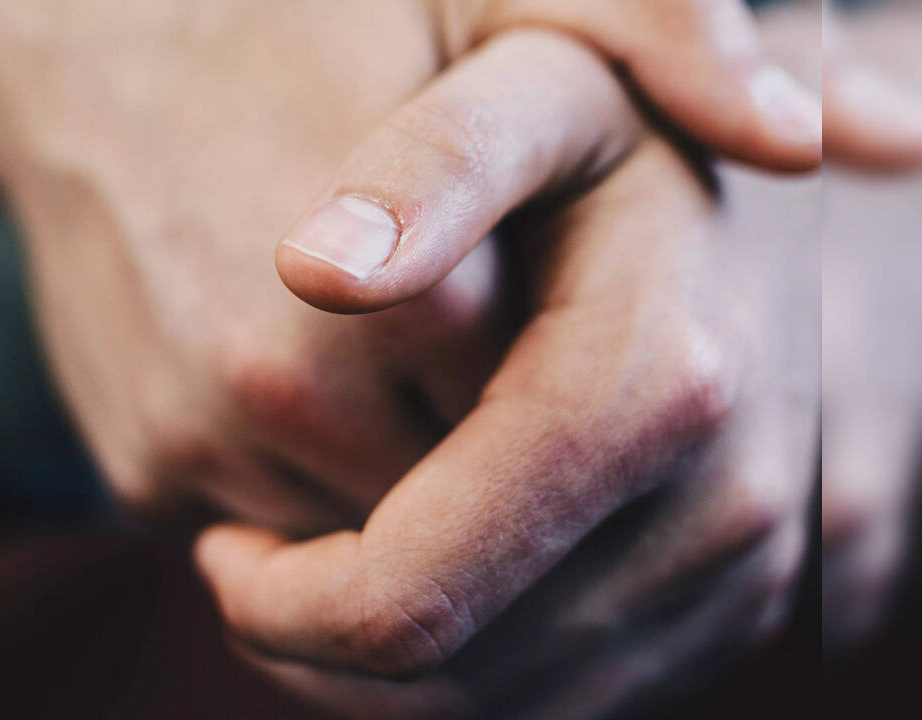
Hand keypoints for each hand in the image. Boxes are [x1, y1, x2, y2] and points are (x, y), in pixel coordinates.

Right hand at [0, 7, 662, 531]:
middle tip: (461, 327)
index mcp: (398, 283)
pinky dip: (302, 478)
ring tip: (368, 342)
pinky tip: (285, 363)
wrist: (78, 51)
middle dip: (482, 437)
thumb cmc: (303, 18)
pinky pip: (271, 521)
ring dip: (392, 467)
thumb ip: (653, 36)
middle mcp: (282, 381)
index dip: (561, 367)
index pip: (548, 416)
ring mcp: (195, 436)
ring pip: (365, 528)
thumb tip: (825, 141)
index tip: (544, 306)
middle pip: (461, 491)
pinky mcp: (137, 468)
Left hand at [197, 136, 819, 718]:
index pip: (416, 590)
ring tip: (299, 583)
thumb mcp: (539, 97)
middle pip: (454, 677)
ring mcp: (736, 581)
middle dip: (312, 645)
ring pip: (501, 709)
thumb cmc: (626, 152)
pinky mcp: (729, 616)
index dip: (284, 603)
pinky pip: (560, 704)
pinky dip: (452, 680)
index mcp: (651, 389)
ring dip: (369, 676)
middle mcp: (716, 511)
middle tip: (241, 570)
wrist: (781, 225)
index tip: (217, 548)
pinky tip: (397, 590)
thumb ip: (434, 162)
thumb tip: (310, 269)